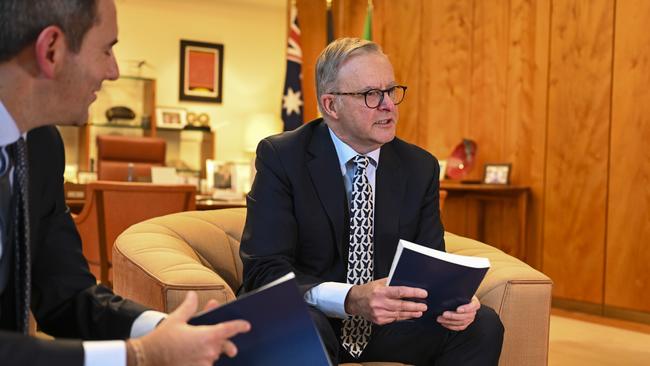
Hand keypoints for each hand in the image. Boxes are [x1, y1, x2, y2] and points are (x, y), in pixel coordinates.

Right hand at [132, 291, 250, 365]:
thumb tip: (193, 295)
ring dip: (210, 352)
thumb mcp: (175, 319)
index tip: (247, 326)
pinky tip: (194, 358)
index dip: (239, 326)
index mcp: (206, 335)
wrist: (146, 359)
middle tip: (230, 348)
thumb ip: (189, 307)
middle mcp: (208, 351)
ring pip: (213, 357)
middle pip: (223, 346)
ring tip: (197, 348)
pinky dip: (203, 361)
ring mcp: (203, 364)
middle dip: (225, 344)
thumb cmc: (161, 340)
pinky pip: (205, 365)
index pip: (228, 329)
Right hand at [344, 278, 427, 324]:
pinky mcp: (379, 320)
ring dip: (411, 313)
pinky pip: (394, 319)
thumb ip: (392, 282)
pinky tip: (408, 315)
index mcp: (380, 291)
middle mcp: (379, 303)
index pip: (400, 292)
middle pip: (401, 305)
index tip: (422, 293)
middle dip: (415, 306)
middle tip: (423, 306)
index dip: (413, 293)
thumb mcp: (379, 282)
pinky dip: (402, 317)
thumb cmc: (368, 290)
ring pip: (399, 314)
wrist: (354, 301)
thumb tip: (407, 282)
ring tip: (419, 312)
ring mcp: (379, 313)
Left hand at [436, 295, 479, 330]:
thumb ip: (456, 292)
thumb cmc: (460, 294)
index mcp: (474, 303)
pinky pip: (459, 327)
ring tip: (440, 319)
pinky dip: (451, 326)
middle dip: (454, 316)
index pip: (472, 306)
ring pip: (461, 323)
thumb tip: (448, 289)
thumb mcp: (461, 291)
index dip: (466, 308)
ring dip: (450, 322)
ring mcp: (470, 319)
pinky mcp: (465, 324)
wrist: (461, 299)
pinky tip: (444, 323)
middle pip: (465, 316)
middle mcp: (473, 312)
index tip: (457, 309)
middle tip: (444, 314)